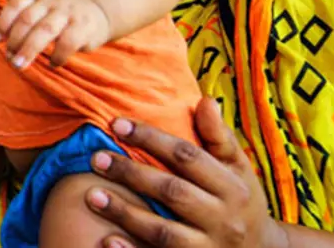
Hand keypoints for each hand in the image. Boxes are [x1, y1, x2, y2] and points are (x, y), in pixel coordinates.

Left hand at [0, 0, 111, 68]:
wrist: (99, 9)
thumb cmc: (61, 14)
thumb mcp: (42, 6)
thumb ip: (24, 19)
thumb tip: (5, 47)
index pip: (16, 3)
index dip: (3, 21)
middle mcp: (51, 1)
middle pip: (27, 19)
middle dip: (15, 41)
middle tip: (10, 59)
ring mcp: (68, 12)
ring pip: (45, 29)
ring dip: (29, 49)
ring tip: (20, 65)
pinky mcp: (84, 27)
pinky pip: (67, 42)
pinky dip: (57, 56)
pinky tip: (53, 63)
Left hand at [84, 97, 287, 247]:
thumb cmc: (241, 200)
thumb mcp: (239, 168)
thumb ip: (218, 136)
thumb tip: (204, 100)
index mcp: (232, 187)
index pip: (187, 157)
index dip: (151, 138)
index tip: (116, 124)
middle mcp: (223, 219)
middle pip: (172, 192)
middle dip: (132, 173)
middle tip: (95, 158)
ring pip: (162, 231)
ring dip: (124, 213)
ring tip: (91, 195)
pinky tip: (107, 241)